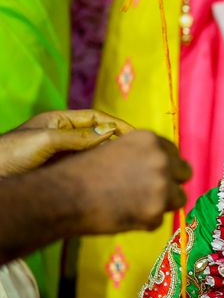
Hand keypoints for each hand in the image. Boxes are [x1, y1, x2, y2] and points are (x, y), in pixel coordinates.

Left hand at [0, 109, 132, 177]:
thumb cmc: (9, 154)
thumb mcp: (45, 140)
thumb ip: (79, 136)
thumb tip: (111, 133)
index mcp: (59, 122)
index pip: (96, 118)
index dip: (118, 124)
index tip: (137, 135)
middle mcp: (63, 137)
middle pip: (98, 135)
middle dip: (119, 141)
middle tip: (138, 152)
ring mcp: (62, 156)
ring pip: (94, 154)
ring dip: (111, 158)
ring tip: (129, 166)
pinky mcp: (61, 174)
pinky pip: (86, 170)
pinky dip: (100, 172)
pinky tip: (112, 180)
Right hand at [62, 130, 191, 233]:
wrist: (63, 195)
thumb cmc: (80, 171)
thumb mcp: (113, 148)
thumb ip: (140, 155)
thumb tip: (157, 164)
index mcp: (150, 140)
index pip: (173, 152)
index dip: (165, 164)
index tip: (154, 173)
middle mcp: (161, 160)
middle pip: (184, 173)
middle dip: (172, 182)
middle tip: (152, 192)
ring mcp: (162, 187)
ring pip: (178, 198)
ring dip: (163, 203)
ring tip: (134, 205)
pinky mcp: (156, 213)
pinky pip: (159, 220)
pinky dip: (145, 221)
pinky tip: (123, 216)